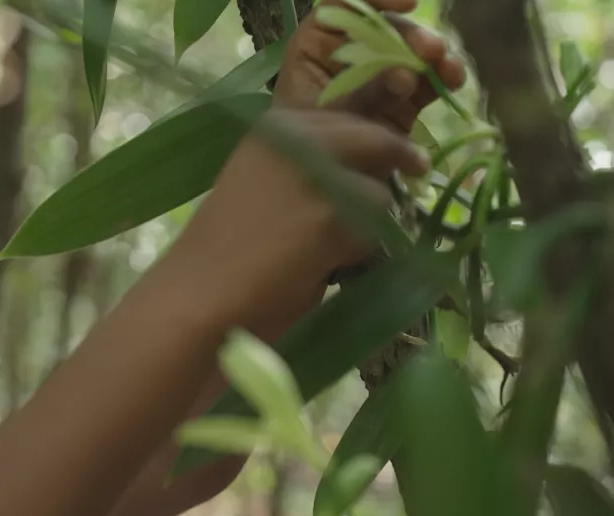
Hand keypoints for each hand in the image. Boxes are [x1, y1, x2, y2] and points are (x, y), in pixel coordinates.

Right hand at [166, 109, 428, 325]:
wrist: (201, 295)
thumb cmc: (228, 249)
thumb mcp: (265, 180)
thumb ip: (310, 162)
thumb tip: (378, 162)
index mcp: (276, 125)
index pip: (349, 116)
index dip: (376, 135)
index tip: (395, 151)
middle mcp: (298, 136)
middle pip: (376, 140)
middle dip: (395, 159)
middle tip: (418, 169)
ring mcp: (317, 174)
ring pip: (380, 191)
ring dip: (370, 221)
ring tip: (326, 248)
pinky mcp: (333, 215)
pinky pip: (375, 230)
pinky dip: (359, 252)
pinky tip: (321, 266)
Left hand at [272, 0, 466, 133]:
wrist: (314, 191)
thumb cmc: (306, 151)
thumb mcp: (328, 121)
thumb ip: (365, 95)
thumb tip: (405, 76)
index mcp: (315, 48)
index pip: (341, 7)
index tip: (410, 4)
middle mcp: (348, 56)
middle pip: (384, 28)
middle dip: (411, 36)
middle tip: (430, 51)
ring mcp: (378, 77)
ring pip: (411, 51)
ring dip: (434, 54)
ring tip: (447, 67)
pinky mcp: (403, 100)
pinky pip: (428, 80)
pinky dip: (444, 76)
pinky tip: (453, 78)